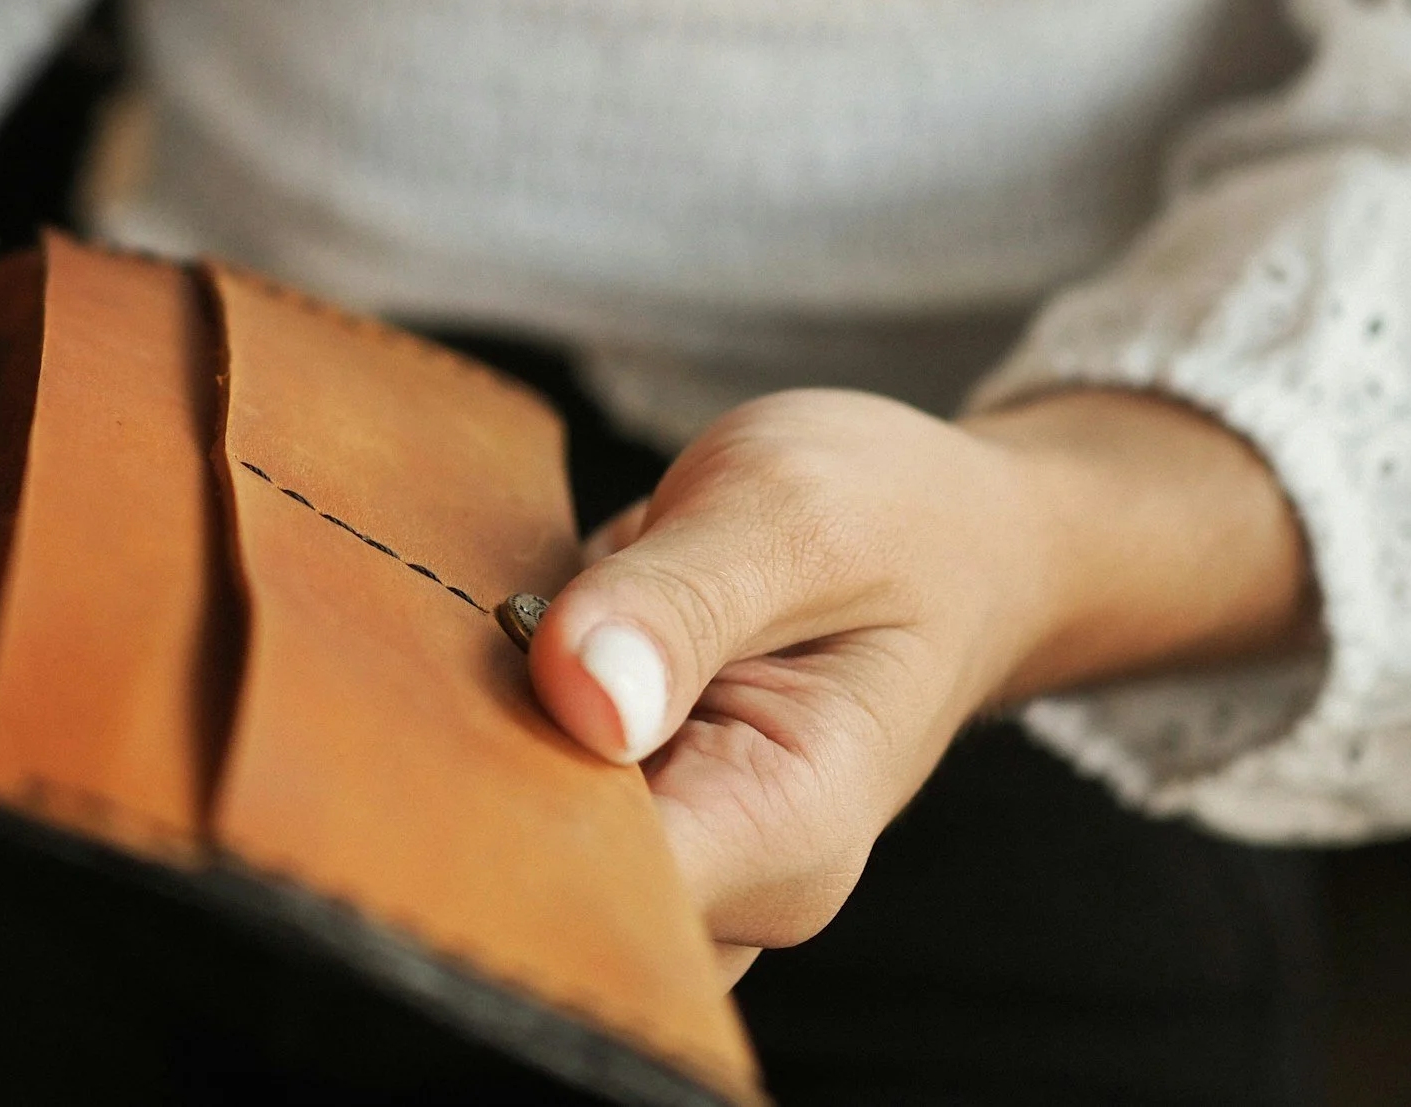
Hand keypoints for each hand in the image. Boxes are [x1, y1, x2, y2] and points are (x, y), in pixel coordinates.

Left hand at [525, 386, 1316, 968]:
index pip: (602, 892)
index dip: (506, 812)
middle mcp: (726, 875)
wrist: (958, 536)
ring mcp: (676, 845)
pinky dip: (498, 712)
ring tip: (510, 615)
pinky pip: (526, 782)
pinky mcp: (631, 797)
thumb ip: (683, 605)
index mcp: (783, 831)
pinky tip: (508, 632)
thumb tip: (580, 697)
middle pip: (545, 883)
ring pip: (522, 836)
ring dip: (482, 734)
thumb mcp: (795, 518)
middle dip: (477, 774)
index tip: (452, 708)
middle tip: (470, 635)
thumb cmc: (898, 524)